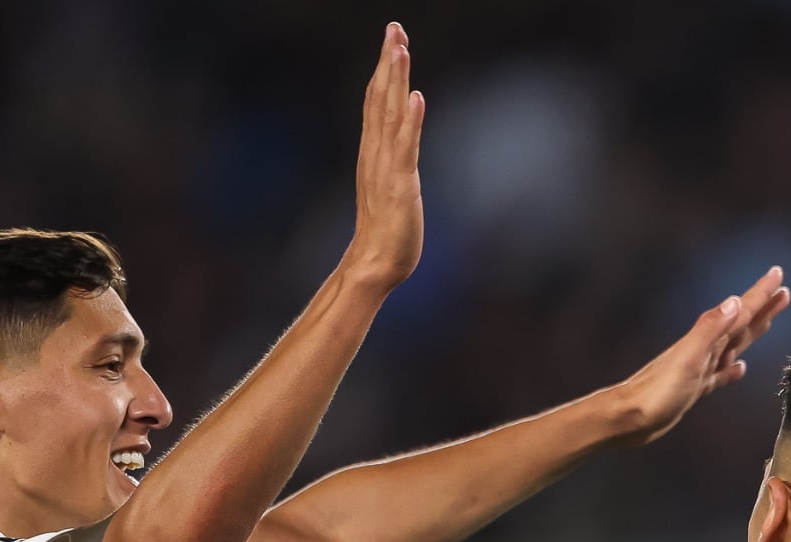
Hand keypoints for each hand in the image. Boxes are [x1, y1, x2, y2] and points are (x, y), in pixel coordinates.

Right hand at [341, 24, 425, 290]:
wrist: (376, 264)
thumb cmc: (387, 231)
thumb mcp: (391, 187)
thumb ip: (393, 163)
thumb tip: (400, 148)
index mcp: (374, 151)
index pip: (376, 101)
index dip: (385, 69)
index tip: (392, 39)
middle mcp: (375, 152)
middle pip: (379, 97)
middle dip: (389, 61)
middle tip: (394, 28)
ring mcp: (385, 166)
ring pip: (389, 114)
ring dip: (396, 80)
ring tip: (401, 48)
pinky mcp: (400, 183)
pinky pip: (405, 146)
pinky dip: (410, 121)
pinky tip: (416, 98)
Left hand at [615, 268, 790, 443]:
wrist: (629, 417)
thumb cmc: (656, 392)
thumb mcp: (687, 358)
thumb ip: (709, 329)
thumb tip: (734, 302)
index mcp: (706, 340)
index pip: (740, 312)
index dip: (760, 294)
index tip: (777, 274)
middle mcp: (705, 350)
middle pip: (741, 324)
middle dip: (762, 308)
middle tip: (783, 292)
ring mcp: (700, 368)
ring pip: (734, 345)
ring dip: (751, 331)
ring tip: (767, 320)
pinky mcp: (695, 387)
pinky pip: (720, 374)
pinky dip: (732, 369)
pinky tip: (739, 368)